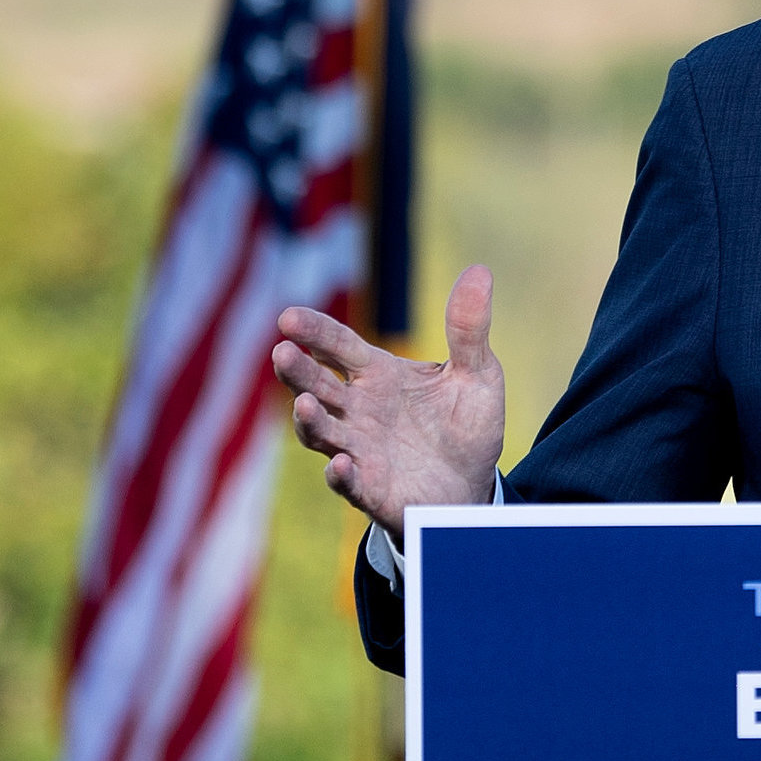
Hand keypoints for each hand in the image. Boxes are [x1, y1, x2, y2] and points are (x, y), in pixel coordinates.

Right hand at [273, 268, 507, 535]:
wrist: (474, 486)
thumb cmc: (465, 427)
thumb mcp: (477, 374)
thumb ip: (469, 330)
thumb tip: (479, 271)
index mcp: (378, 374)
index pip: (338, 346)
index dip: (314, 331)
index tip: (288, 317)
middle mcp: (358, 410)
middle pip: (316, 384)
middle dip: (297, 370)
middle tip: (282, 352)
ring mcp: (359, 449)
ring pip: (321, 432)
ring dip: (309, 419)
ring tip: (305, 403)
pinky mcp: (370, 488)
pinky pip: (348, 482)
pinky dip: (341, 475)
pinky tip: (341, 465)